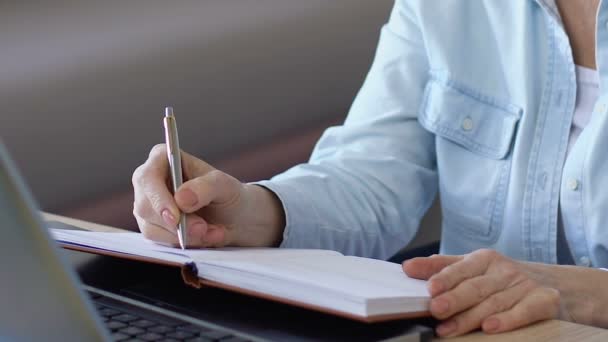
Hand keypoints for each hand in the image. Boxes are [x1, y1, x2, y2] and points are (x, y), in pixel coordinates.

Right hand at [132, 144, 284, 247]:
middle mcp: (149, 182)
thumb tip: (181, 198)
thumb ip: (205, 187)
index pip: (148, 177)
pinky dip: (185, 243)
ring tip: (212, 231)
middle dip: (176, 224)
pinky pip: (161, 241)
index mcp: (162, 159)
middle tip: (203, 228)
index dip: (157, 198)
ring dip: (184, 235)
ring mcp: (148, 206)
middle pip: (145, 206)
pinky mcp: (153, 227)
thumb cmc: (227, 194)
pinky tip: (206, 237)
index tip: (175, 217)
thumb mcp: (224, 185)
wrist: (234, 217)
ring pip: (152, 228)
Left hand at [403, 249, 562, 336]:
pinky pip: (525, 311)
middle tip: (436, 309)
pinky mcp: (545, 300)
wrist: (556, 285)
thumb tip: (408, 267)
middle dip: (454, 299)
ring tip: (449, 328)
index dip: (445, 277)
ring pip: (493, 303)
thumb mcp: (472, 268)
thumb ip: (441, 268)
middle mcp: (504, 270)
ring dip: (470, 317)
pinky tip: (490, 328)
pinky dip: (508, 320)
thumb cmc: (502, 280)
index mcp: (484, 259)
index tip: (430, 288)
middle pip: (475, 287)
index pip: (460, 268)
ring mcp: (525, 285)